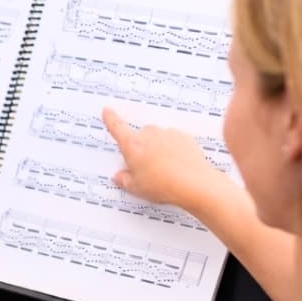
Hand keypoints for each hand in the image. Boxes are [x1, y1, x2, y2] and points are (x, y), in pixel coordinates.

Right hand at [102, 106, 221, 211]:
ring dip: (158, 149)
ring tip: (164, 170)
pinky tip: (177, 165)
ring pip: (157, 138)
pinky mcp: (183, 136)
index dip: (111, 119)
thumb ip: (125, 180)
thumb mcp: (137, 188)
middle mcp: (149, 135)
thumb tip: (120, 176)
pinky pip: (174, 141)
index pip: (117, 127)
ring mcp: (167, 134)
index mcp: (133, 145)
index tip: (108, 111)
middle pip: (140, 137)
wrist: (194, 184)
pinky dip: (173, 150)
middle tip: (146, 169)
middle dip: (141, 149)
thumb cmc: (163, 185)